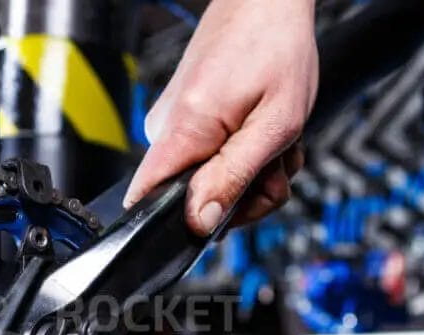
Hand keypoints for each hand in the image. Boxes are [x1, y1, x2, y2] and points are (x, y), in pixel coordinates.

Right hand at [125, 0, 318, 234]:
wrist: (265, 1)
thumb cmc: (274, 47)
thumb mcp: (275, 124)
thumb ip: (236, 177)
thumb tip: (200, 222)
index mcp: (182, 132)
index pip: (147, 200)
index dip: (187, 221)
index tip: (228, 209)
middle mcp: (164, 130)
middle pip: (192, 199)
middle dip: (245, 194)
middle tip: (276, 165)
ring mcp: (170, 124)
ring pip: (209, 181)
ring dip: (252, 173)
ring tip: (274, 141)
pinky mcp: (180, 121)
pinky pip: (209, 160)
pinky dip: (242, 156)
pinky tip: (260, 133)